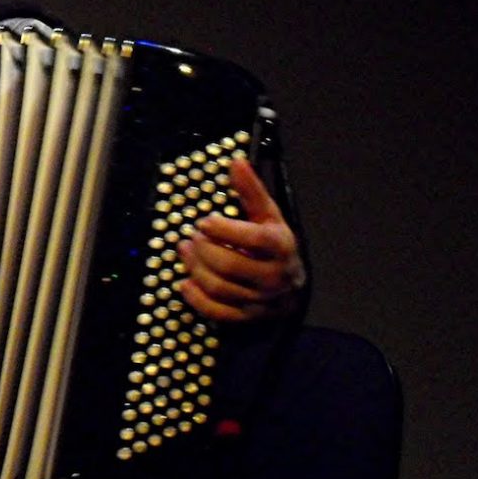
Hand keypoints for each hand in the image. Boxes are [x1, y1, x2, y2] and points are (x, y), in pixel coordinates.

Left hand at [177, 158, 305, 322]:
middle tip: (190, 237)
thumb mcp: (268, 214)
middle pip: (229, 266)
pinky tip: (185, 282)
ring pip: (220, 288)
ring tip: (184, 250)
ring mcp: (260, 299)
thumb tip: (236, 162)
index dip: (224, 230)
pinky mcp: (247, 317)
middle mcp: (273, 276)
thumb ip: (251, 190)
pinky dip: (196, 299)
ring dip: (195, 268)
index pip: (252, 239)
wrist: (292, 284)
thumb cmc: (275, 244)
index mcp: (280, 246)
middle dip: (204, 250)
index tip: (204, 221)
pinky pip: (217, 312)